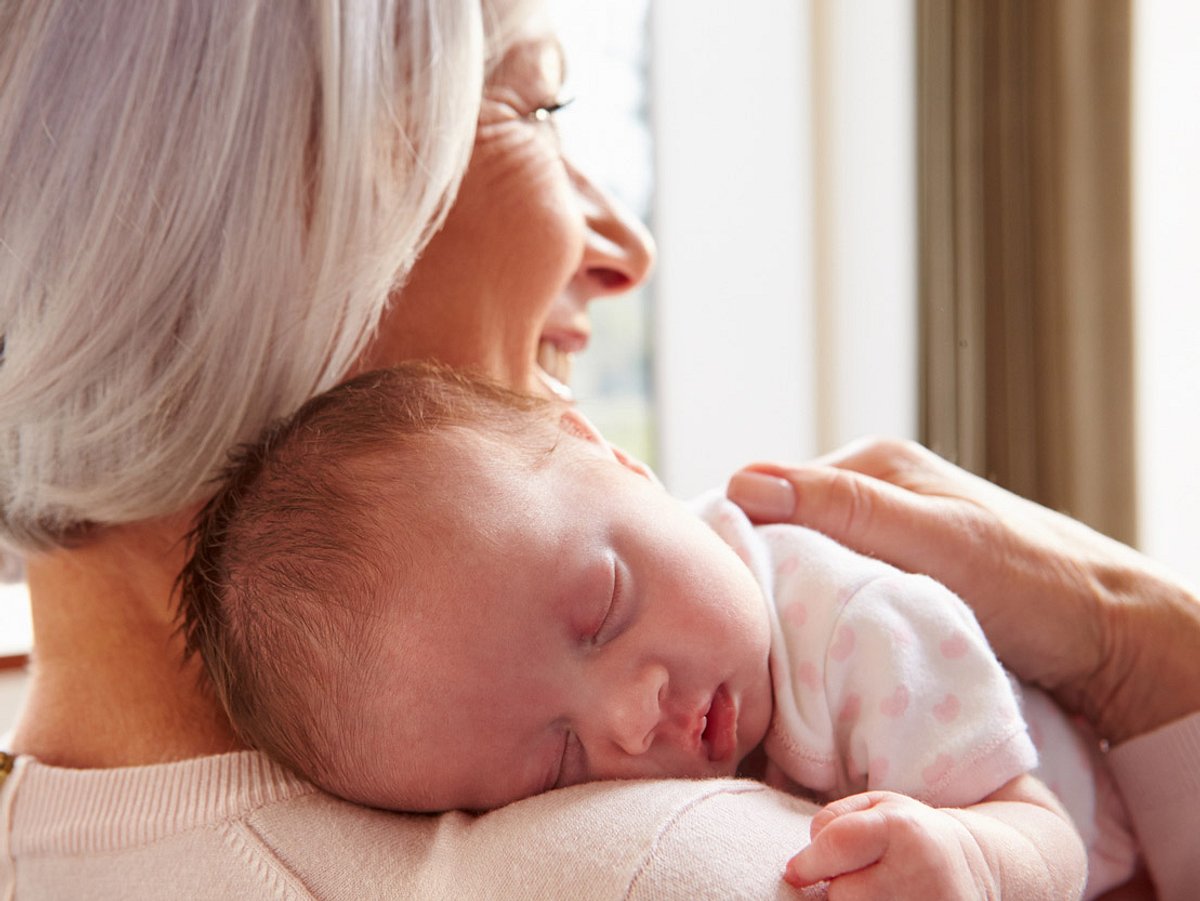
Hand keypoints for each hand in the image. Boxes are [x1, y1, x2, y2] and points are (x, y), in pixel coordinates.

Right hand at [727, 438, 1199, 744]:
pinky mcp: (896, 578)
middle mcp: (873, 493)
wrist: (1111, 636)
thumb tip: (744, 480)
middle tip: (749, 635)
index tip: (724, 600)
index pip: (768, 494)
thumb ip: (845, 508)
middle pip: (783, 533)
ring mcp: (885, 536)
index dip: (738, 543)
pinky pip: (834, 593)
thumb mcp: (934, 540)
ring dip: (790, 604)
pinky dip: (819, 619)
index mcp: (873, 463)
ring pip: (805, 568)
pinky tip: (816, 648)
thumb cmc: (1032, 584)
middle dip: (762, 578)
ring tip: (777, 647)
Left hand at [784, 792, 994, 899]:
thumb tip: (799, 867)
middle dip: (838, 889)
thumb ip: (831, 821)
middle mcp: (920, 869)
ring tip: (875, 893)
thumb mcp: (875, 806)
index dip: (807, 863)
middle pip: (843, 895)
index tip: (795, 872)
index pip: (837, 845)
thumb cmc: (908, 833)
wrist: (971, 865)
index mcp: (901, 828)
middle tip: (856, 879)